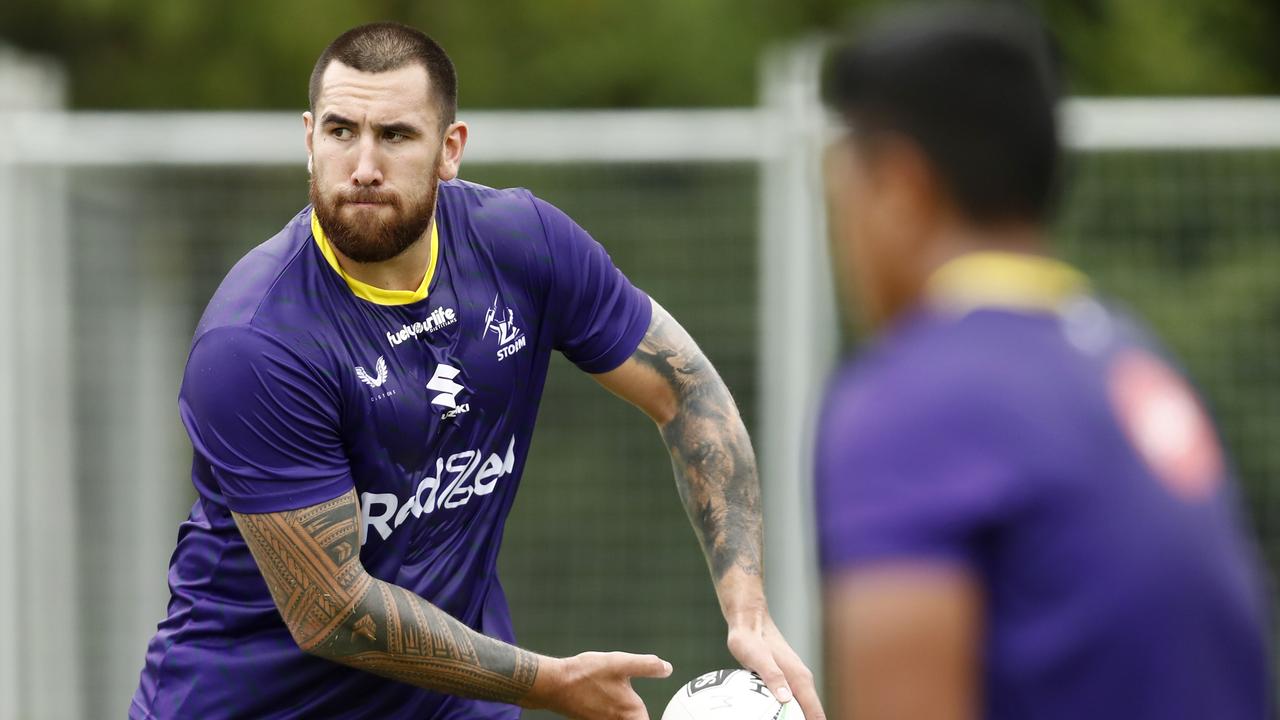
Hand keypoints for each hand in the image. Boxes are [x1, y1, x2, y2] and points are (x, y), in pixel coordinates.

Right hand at [524, 650, 672, 719]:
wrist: (555, 684)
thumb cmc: (586, 674)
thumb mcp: (620, 663)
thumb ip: (646, 666)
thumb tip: (667, 668)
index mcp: (632, 713)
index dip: (655, 719)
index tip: (670, 716)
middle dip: (641, 715)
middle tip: (637, 702)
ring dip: (628, 714)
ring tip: (627, 702)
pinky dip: (616, 714)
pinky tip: (610, 700)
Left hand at [727, 613, 826, 719]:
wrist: (749, 620)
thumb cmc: (751, 638)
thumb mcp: (758, 657)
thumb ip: (772, 676)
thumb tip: (786, 698)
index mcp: (799, 678)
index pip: (815, 713)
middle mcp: (801, 680)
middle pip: (811, 714)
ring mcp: (794, 679)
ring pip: (802, 708)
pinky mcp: (784, 679)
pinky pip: (791, 702)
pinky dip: (789, 714)